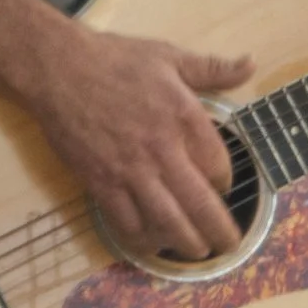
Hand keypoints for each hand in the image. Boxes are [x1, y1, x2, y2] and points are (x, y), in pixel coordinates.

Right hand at [27, 25, 254, 261]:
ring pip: (166, 220)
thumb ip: (212, 68)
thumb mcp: (169, 56)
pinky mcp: (100, 182)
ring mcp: (130, 170)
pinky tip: (151, 242)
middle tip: (229, 245)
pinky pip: (126, 220)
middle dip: (218, 230)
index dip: (226, 182)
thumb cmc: (114, 59)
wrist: (58, 69)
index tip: (222, 186)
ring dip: (186, 242)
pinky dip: (142, 237)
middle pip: (200, 203)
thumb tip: (249, 64)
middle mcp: (162, 149)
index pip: (219, 166)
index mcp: (184, 117)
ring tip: (197, 252)